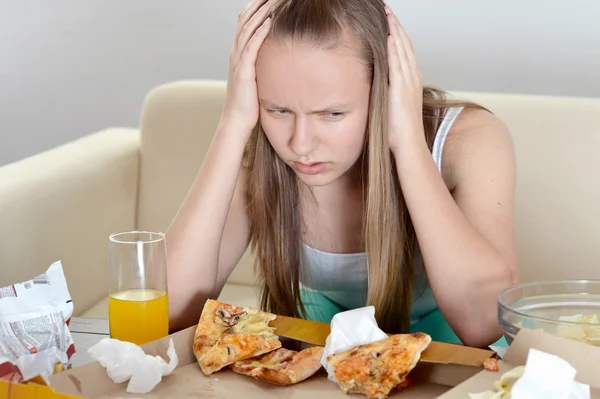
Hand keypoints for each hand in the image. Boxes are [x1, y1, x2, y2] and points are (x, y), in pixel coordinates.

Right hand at [220, 0, 274, 135]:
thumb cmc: (249, 101)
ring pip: (249, 30)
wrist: (237, 120)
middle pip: (247, 19)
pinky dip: (259, 34)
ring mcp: (238, 61)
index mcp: (238, 51)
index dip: (256, 6)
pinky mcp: (243, 72)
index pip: (246, 21)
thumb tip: (275, 55)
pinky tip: (268, 23)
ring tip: (275, 1)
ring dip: (262, 13)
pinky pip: (251, 48)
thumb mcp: (255, 76)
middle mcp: (235, 52)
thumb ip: (261, 62)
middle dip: (260, 4)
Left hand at [385, 5, 424, 153]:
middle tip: (387, 9)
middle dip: (396, 26)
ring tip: (387, 14)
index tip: (388, 20)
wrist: (408, 145)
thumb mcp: (390, 106)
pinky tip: (388, 35)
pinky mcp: (400, 89)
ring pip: (402, 50)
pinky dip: (394, 47)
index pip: (404, 51)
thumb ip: (384, 93)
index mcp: (410, 81)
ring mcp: (408, 82)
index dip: (397, 34)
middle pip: (404, 45)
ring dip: (395, 30)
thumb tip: (371, 86)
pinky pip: (398, 63)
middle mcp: (411, 78)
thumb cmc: (398, 132)